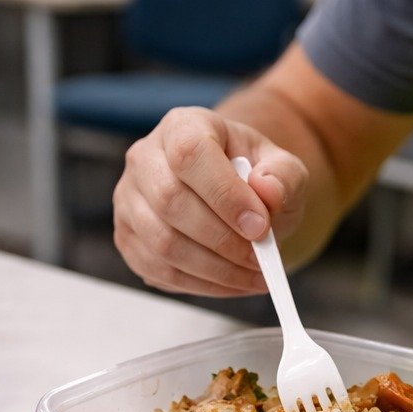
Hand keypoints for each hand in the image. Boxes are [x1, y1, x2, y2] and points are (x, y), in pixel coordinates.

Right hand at [113, 107, 308, 296]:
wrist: (229, 188)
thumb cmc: (251, 175)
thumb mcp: (281, 167)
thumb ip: (284, 176)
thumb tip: (268, 191)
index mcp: (182, 126)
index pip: (191, 154)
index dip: (225, 195)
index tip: (260, 227)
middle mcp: (144, 158)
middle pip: (170, 201)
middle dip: (222, 239)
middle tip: (260, 259)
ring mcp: (129, 200)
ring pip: (162, 243)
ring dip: (215, 269)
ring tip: (254, 276)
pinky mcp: (128, 238)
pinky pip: (159, 271)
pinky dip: (201, 285)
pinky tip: (232, 283)